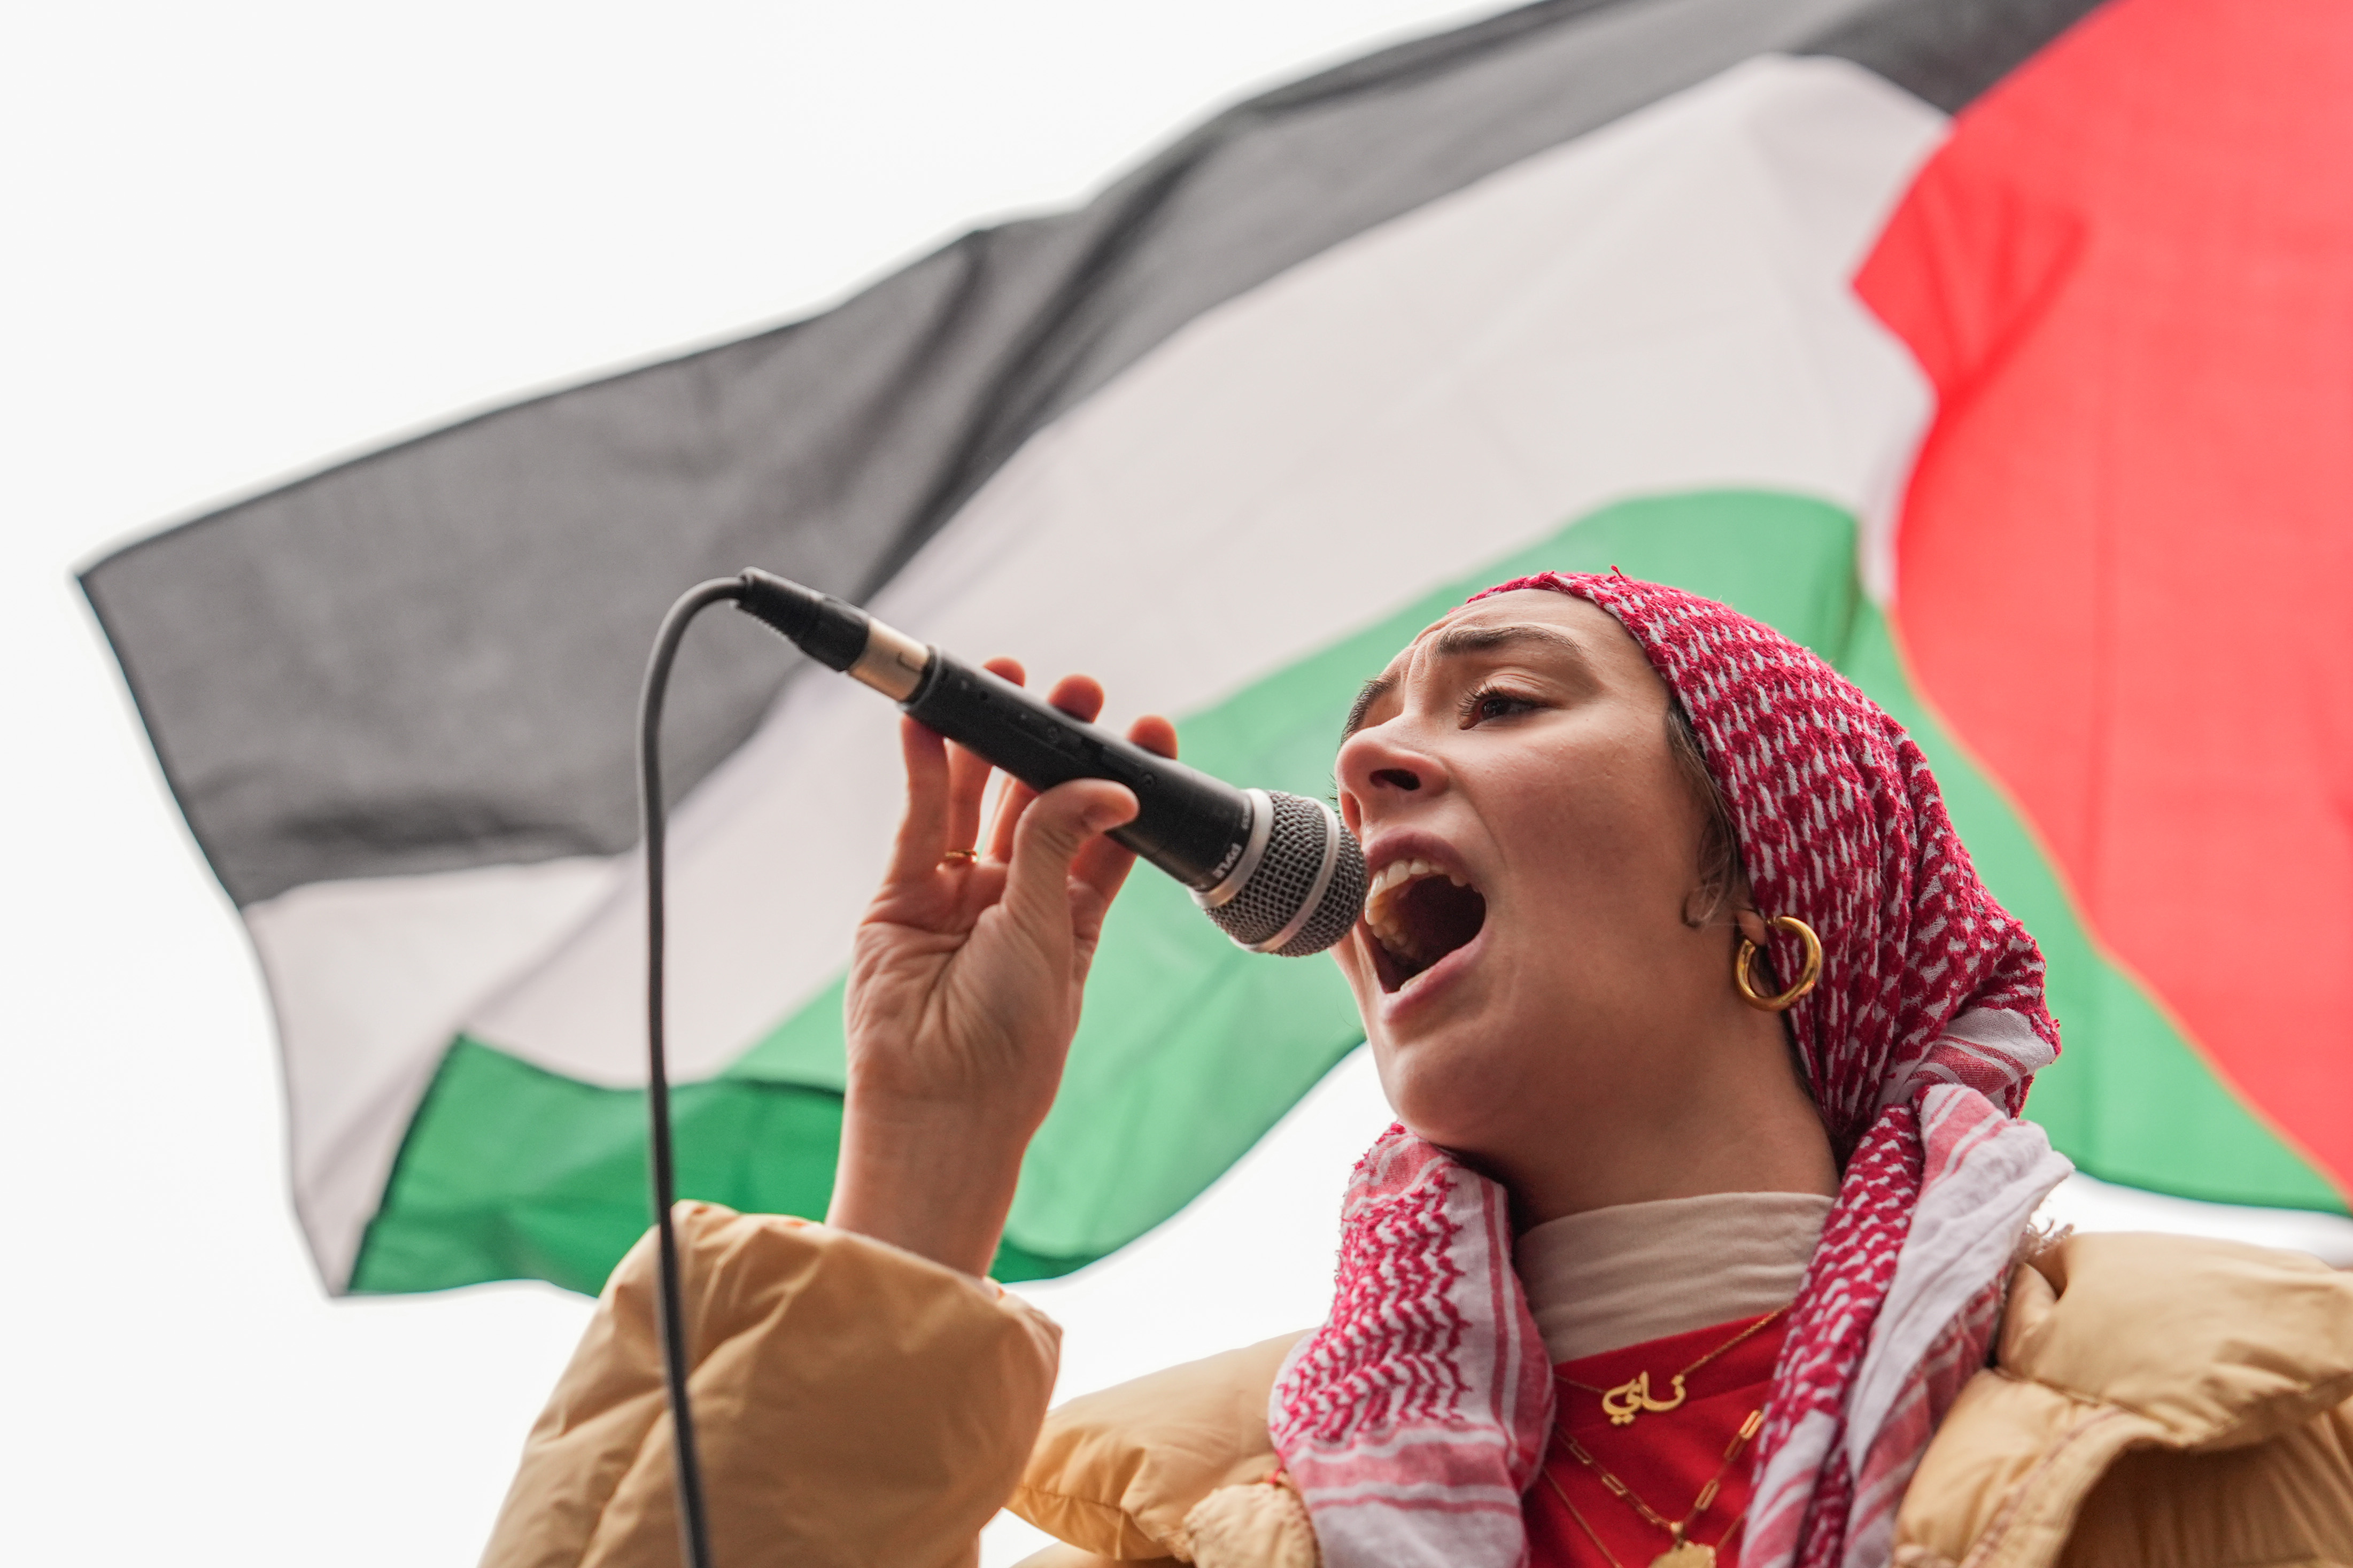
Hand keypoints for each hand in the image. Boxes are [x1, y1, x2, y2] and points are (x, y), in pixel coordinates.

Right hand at [825, 658, 1177, 1274]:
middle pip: (1036, 802)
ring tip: (1008, 680)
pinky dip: (925, 768)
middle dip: (1056, 743)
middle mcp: (1015, 898)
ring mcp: (956, 894)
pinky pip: (918, 820)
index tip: (1149, 729)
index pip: (1103, 830)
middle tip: (1076, 690)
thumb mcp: (1051, 933)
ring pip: (975, 800)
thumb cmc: (1012, 1043)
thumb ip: (1058, 846)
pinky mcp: (901, 896)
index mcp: (1072, 916)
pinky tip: (935, 722)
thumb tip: (1104, 780)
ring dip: (990, 740)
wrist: (941, 1107)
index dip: (1121, 777)